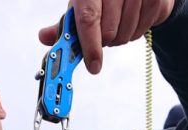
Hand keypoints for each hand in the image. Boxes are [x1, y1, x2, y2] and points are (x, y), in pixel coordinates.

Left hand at [39, 0, 175, 73]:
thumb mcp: (83, 4)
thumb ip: (66, 23)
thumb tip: (44, 37)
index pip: (88, 18)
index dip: (90, 46)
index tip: (93, 66)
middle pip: (109, 32)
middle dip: (104, 42)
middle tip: (105, 33)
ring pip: (126, 34)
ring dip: (121, 38)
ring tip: (120, 22)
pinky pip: (143, 30)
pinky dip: (136, 31)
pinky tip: (134, 18)